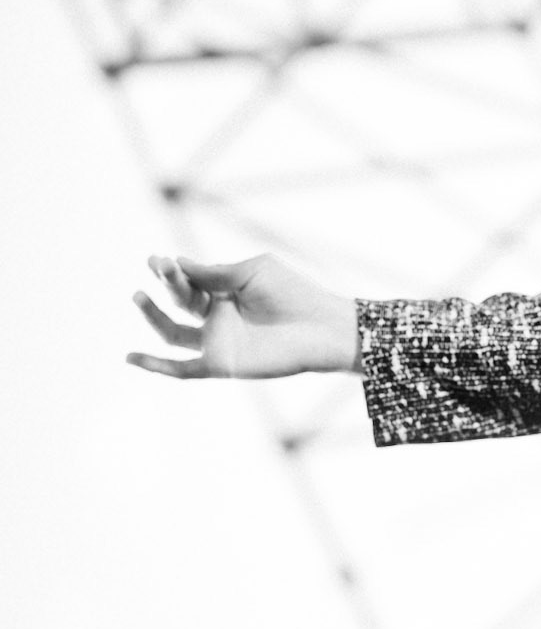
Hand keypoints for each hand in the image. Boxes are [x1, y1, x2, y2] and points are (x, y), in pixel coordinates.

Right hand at [127, 253, 359, 379]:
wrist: (320, 328)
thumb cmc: (294, 294)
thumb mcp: (251, 272)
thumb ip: (213, 272)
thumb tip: (177, 262)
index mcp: (227, 292)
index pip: (190, 281)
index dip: (171, 271)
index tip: (156, 259)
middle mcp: (219, 317)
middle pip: (181, 301)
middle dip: (168, 283)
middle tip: (156, 266)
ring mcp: (218, 341)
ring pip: (173, 332)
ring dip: (153, 316)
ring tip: (139, 295)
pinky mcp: (221, 364)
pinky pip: (182, 369)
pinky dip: (155, 366)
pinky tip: (131, 357)